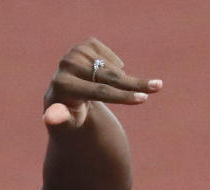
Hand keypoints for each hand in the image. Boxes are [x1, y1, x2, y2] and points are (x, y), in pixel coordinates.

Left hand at [43, 39, 161, 128]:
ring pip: (111, 67)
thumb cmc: (68, 117)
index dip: (121, 96)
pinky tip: (106, 76)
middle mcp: (66, 65)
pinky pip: (111, 56)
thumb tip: (51, 118)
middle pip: (108, 77)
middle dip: (134, 84)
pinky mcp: (85, 44)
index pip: (98, 91)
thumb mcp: (64, 125)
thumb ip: (58, 122)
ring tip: (134, 89)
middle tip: (158, 87)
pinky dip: (115, 66)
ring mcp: (75, 52)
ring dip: (125, 79)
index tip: (143, 99)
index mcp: (61, 86)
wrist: (62, 99)